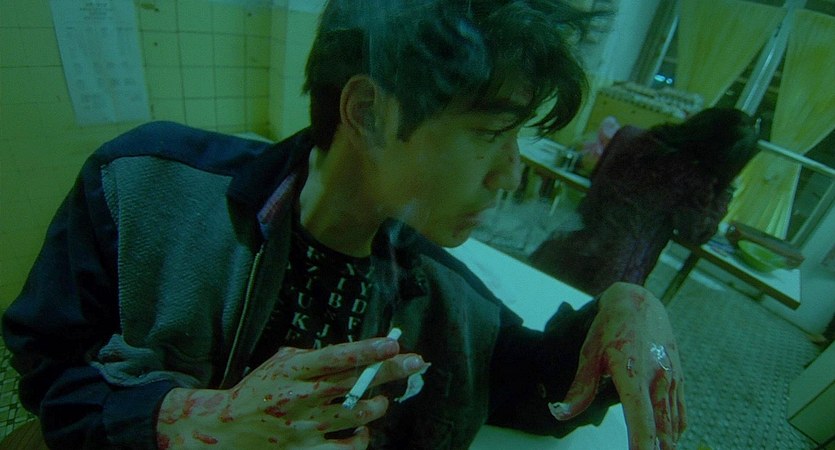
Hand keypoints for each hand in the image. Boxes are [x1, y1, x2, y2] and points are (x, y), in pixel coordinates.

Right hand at [156, 336, 427, 448]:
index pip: (338, 356)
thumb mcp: (280, 364)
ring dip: (376, 406)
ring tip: (380, 402)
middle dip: (390, 371)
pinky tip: (361, 431)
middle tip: (416, 363)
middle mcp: (301, 397)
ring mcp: (305, 427)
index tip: (393, 344)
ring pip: (358, 415)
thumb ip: (314, 359)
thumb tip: (355, 354)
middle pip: (355, 382)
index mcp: (294, 370)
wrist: (224, 431)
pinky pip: (348, 447)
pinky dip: (361, 438)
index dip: (367, 350)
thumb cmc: (258, 391)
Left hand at [549, 282, 685, 449]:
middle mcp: (657, 379)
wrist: (639, 301)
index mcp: (633, 375)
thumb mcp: (589, 353)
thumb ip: (580, 388)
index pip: (641, 418)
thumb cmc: (611, 326)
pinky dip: (676, 428)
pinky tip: (670, 440)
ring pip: (673, 421)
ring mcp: (671, 378)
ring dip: (667, 442)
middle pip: (662, 427)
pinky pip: (681, 410)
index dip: (642, 443)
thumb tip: (560, 412)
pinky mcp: (678, 376)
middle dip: (656, 448)